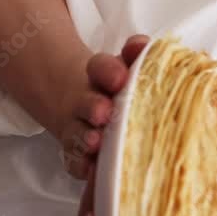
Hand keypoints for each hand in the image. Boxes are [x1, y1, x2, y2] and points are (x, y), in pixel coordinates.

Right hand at [55, 34, 150, 179]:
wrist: (86, 99)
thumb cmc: (121, 85)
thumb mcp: (130, 64)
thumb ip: (137, 53)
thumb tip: (142, 44)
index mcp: (104, 76)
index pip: (102, 68)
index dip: (108, 71)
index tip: (119, 78)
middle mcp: (89, 102)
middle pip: (89, 104)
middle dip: (95, 107)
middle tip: (104, 113)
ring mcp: (80, 127)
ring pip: (80, 133)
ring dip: (86, 138)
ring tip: (95, 143)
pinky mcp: (77, 150)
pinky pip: (74, 159)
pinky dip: (79, 165)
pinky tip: (88, 171)